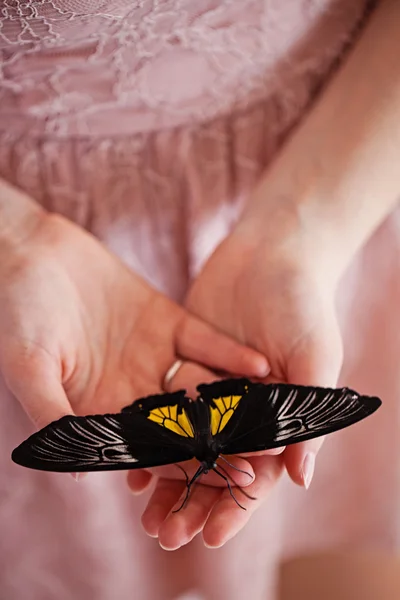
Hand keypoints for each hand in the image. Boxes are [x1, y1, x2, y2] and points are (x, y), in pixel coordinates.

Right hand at [1, 211, 268, 455]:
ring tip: (273, 419)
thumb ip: (53, 414)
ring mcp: (152, 355)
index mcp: (99, 410)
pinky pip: (203, 341)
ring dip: (236, 402)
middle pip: (183, 423)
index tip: (221, 481)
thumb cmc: (16, 312)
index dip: (183, 465)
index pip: (147, 447)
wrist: (30, 254)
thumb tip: (74, 472)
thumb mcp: (30, 366)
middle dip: (221, 442)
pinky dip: (228, 353)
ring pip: (200, 385)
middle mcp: (131, 389)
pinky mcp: (165, 321)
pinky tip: (260, 366)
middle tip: (263, 460)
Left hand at [134, 201, 342, 548]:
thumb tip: (301, 479)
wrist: (274, 251)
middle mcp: (243, 407)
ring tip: (140, 508)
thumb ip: (306, 413)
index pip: (257, 473)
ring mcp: (212, 384)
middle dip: (192, 501)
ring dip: (165, 474)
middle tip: (165, 535)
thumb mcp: (314, 357)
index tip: (212, 536)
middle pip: (215, 465)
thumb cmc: (304, 304)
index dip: (235, 505)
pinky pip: (164, 401)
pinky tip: (125, 451)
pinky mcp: (186, 358)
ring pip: (185, 439)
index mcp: (278, 415)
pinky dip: (148, 427)